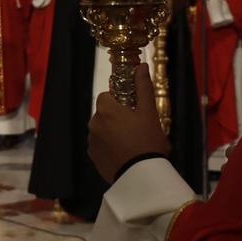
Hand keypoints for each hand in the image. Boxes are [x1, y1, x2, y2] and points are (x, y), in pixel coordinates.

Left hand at [88, 65, 167, 183]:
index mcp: (106, 110)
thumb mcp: (149, 112)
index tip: (132, 110)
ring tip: (130, 144)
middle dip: (115, 117)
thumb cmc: (147, 140)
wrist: (141, 174)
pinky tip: (123, 154)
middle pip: (103, 114)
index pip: (106, 96)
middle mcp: (94, 124)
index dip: (119, 101)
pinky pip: (99, 146)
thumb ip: (143, 87)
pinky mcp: (93, 157)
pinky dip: (108, 147)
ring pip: (101, 130)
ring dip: (111, 132)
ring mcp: (92, 141)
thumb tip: (141, 66)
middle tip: (135, 128)